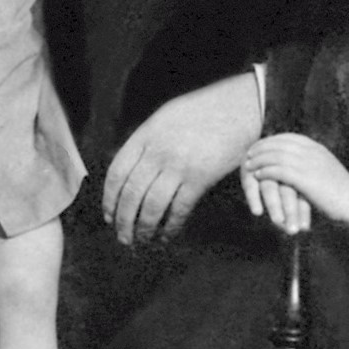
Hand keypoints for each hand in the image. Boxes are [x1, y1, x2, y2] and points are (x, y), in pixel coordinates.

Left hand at [103, 75, 259, 244]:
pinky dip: (170, 226)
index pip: (117, 174)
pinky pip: (179, 209)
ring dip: (144, 229)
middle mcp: (157, 152)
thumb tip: (130, 174)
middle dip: (123, 221)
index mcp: (144, 137)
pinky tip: (166, 236)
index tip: (109, 216)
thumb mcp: (164, 119)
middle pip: (131, 195)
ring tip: (141, 241)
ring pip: (152, 207)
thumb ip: (145, 144)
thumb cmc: (202, 112)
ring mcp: (178, 165)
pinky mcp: (200, 177)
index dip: (110, 200)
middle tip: (122, 238)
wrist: (239, 106)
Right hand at [239, 166, 312, 234]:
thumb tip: (306, 229)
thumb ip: (297, 205)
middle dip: (291, 211)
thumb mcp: (290, 188)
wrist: (258, 153)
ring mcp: (264, 168)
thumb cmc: (279, 179)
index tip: (305, 229)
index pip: (301, 192)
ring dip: (275, 206)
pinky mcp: (248, 171)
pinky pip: (251, 186)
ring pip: (270, 187)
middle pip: (288, 190)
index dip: (303, 211)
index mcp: (296, 171)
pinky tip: (257, 212)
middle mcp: (280, 169)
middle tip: (293, 231)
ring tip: (278, 223)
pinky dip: (254, 198)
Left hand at [241, 133, 348, 231]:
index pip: (288, 137)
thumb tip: (297, 165)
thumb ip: (312, 164)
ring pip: (276, 156)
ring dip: (259, 160)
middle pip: (279, 143)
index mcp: (318, 148)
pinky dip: (265, 172)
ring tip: (248, 166)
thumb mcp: (326, 170)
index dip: (271, 141)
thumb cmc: (342, 193)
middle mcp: (312, 152)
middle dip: (261, 148)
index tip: (260, 146)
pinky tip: (257, 176)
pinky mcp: (305, 178)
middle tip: (248, 155)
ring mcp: (309, 164)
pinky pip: (278, 171)